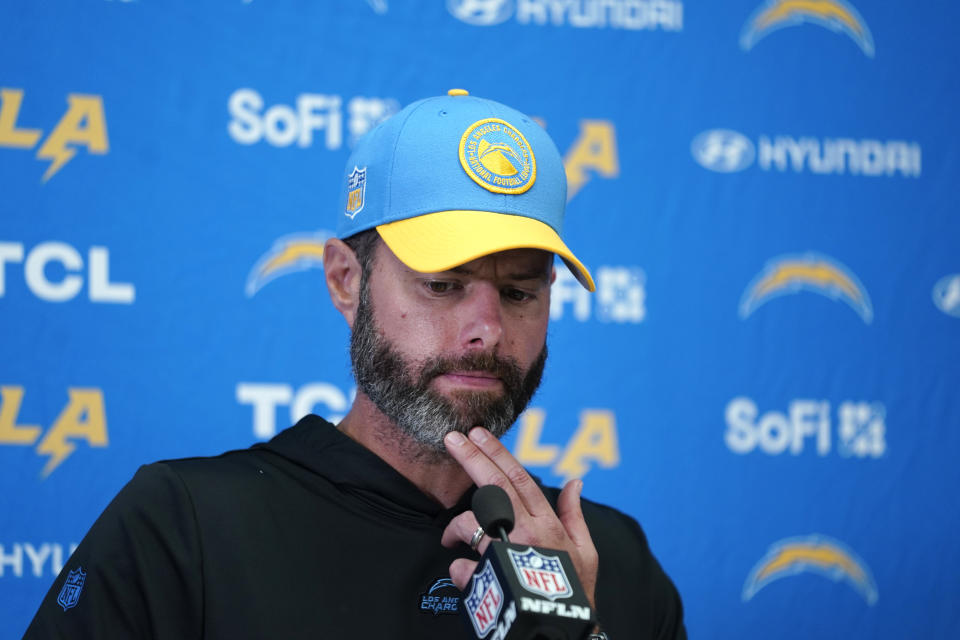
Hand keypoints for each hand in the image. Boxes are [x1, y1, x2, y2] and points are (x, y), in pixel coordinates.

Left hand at [440, 427, 598, 607]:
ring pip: (472, 523)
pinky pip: (462, 567)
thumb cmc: (576, 591)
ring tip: (451, 536)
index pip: (519, 478)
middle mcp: (527, 534)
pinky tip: (462, 573)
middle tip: (453, 438)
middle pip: (495, 486)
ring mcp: (509, 556)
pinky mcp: (492, 581)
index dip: (497, 453)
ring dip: (456, 527)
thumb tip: (576, 480)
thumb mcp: (586, 551)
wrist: (564, 632)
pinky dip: (459, 569)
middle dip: (472, 458)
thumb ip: (573, 513)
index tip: (478, 434)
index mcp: (548, 524)